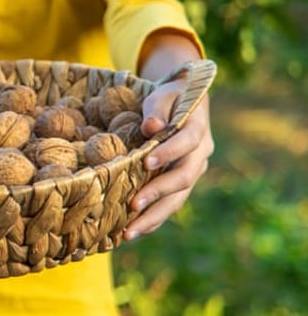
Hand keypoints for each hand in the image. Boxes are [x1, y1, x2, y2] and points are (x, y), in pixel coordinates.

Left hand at [126, 67, 213, 239]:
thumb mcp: (162, 95)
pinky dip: (152, 218)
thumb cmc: (168, 97)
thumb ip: (156, 109)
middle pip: (184, 178)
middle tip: (133, 206)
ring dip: (154, 217)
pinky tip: (131, 232)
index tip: (146, 162)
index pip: (187, 142)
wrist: (182, 102)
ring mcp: (192, 170)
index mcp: (198, 129)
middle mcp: (200, 153)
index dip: (169, 152)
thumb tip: (151, 126)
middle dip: (158, 193)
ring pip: (178, 198)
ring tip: (128, 233)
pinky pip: (170, 203)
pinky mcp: (181, 183)